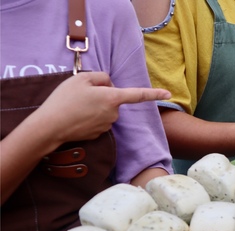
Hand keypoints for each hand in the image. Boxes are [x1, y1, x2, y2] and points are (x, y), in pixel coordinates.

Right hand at [31, 71, 169, 145]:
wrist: (52, 126)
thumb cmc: (65, 99)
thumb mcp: (81, 78)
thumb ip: (100, 77)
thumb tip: (110, 84)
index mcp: (113, 98)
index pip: (137, 94)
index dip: (153, 93)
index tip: (168, 94)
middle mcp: (114, 114)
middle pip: (113, 99)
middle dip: (101, 94)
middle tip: (80, 94)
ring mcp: (108, 126)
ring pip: (104, 110)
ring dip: (94, 106)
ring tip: (75, 106)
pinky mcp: (100, 134)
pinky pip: (97, 120)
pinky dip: (88, 116)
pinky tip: (76, 116)